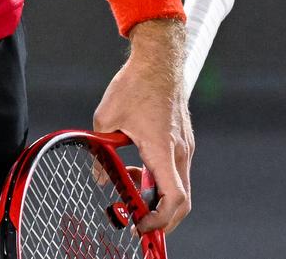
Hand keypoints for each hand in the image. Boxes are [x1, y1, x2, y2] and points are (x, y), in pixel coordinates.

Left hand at [92, 16, 193, 234]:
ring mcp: (185, 146)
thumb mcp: (106, 120)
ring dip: (155, 194)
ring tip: (127, 180)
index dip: (159, 221)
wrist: (158, 59)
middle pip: (181, 201)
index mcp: (163, 149)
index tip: (140, 226)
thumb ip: (102, 153)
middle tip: (137, 220)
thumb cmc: (134, 84)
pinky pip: (175, 170)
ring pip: (177, 185)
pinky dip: (158, 178)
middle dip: (159, 217)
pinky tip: (136, 166)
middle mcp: (180, 151)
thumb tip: (101, 176)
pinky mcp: (183, 140)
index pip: (174, 199)